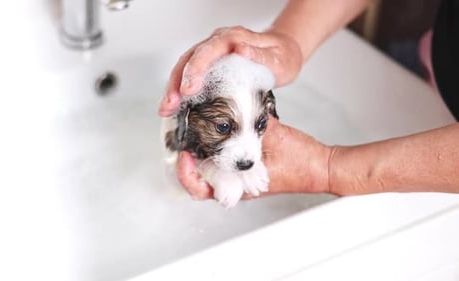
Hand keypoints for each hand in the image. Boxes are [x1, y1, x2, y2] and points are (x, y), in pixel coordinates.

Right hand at [158, 26, 302, 116]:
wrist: (284, 53)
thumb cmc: (282, 57)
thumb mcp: (278, 59)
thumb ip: (259, 55)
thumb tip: (238, 49)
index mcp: (232, 38)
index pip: (207, 51)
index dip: (194, 70)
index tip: (188, 90)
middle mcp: (218, 43)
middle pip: (189, 60)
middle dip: (176, 83)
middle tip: (169, 105)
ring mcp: (212, 53)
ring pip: (185, 68)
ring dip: (173, 89)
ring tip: (166, 109)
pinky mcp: (211, 65)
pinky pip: (190, 75)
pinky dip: (180, 91)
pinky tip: (175, 107)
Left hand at [176, 118, 331, 200]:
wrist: (321, 166)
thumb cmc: (302, 162)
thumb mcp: (273, 136)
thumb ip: (249, 121)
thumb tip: (231, 101)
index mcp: (240, 186)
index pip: (201, 189)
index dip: (186, 174)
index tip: (185, 155)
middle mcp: (237, 185)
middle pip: (199, 178)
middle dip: (186, 158)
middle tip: (179, 139)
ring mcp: (241, 178)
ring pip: (209, 169)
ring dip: (198, 154)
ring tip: (191, 134)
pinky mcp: (247, 168)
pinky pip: (224, 161)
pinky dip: (215, 147)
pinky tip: (213, 132)